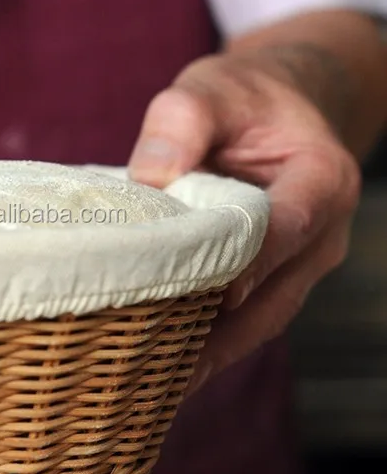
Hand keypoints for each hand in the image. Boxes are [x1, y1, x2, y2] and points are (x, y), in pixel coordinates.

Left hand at [128, 47, 361, 390]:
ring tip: (152, 384)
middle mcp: (322, 233)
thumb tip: (150, 178)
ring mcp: (300, 263)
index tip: (207, 296)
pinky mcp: (271, 278)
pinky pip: (244, 318)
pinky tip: (161, 365)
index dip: (248, 264)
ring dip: (210, 352)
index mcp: (322, 180)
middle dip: (220, 337)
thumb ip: (183, 120)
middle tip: (159, 370)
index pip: (286, 230)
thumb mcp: (212, 88)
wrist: (277, 104)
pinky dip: (207, 341)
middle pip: (274, 296)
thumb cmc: (245, 97)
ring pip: (259, 320)